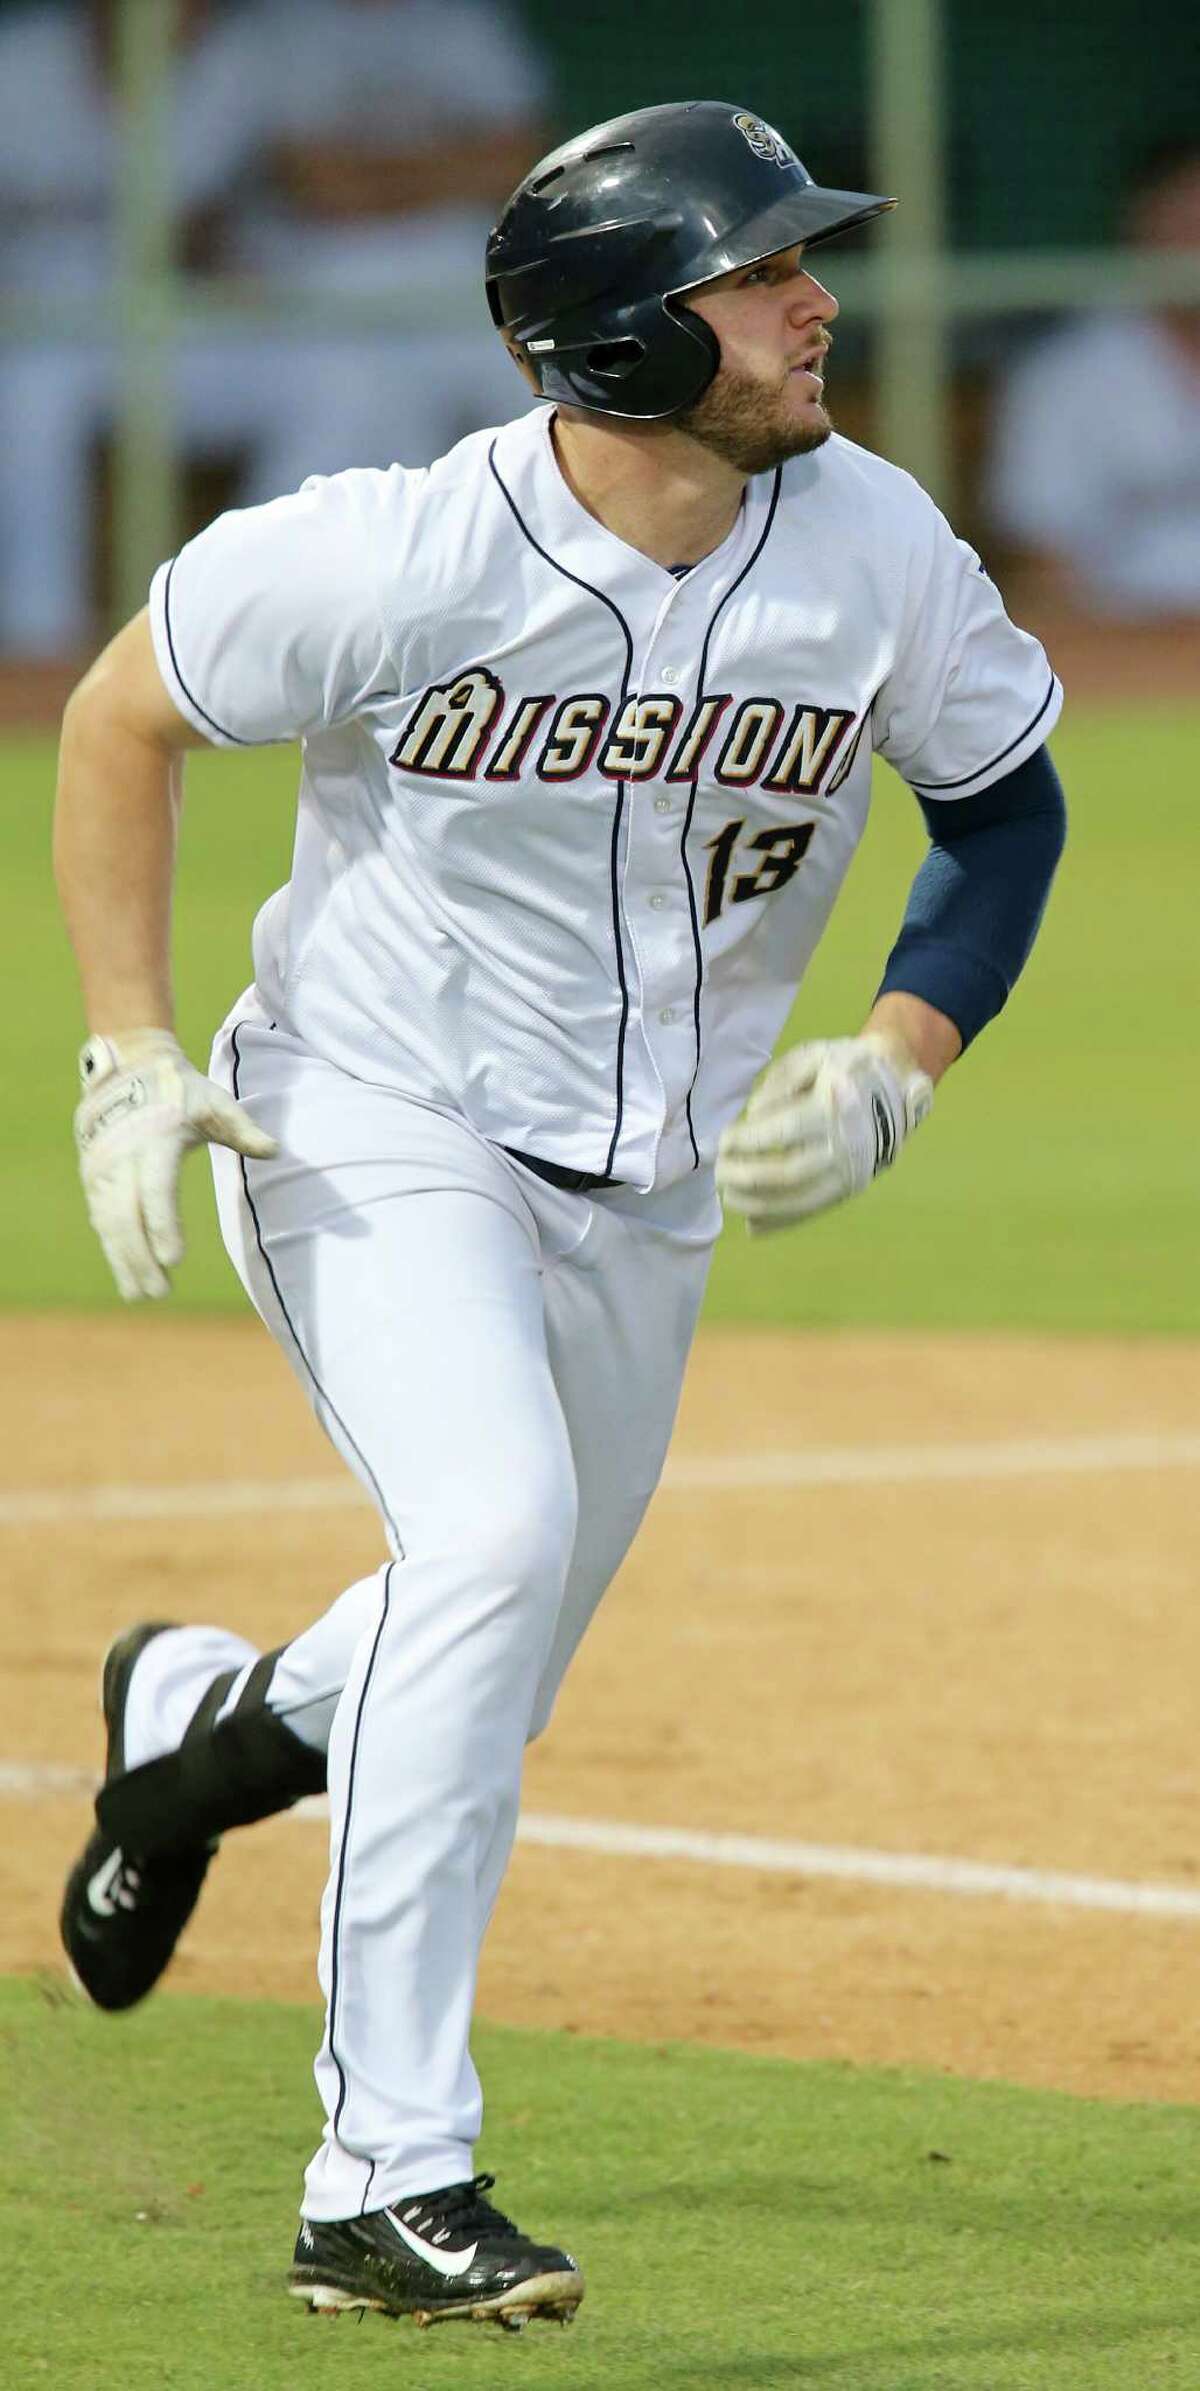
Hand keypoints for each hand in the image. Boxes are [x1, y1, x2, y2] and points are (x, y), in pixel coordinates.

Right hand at [73, 1029, 276, 1300]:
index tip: (174, 1259)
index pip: (157, 1190)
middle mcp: (122, 1157)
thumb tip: (276, 1150)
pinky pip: (102, 1219)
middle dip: (140, 1258)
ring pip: (109, 1223)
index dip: (163, 1225)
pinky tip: (128, 1276)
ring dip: (124, 1261)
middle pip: (126, 1216)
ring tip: (142, 1295)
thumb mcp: (214, 1103)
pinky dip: (113, 1248)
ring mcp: (103, 1168)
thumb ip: (243, 1129)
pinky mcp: (94, 1176)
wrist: (128, 1068)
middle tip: (160, 1293)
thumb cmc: (181, 1091)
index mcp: (155, 1140)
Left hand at [716, 1032, 932, 1232]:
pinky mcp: (849, 1189)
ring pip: (799, 1200)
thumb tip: (754, 1116)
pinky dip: (781, 1221)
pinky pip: (813, 1212)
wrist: (895, 1088)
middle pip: (788, 1173)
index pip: (784, 1132)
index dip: (748, 1140)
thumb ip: (781, 1080)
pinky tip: (752, 1224)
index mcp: (834, 1108)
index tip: (724, 1141)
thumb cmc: (845, 1066)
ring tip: (727, 1197)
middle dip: (746, 1177)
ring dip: (757, 1205)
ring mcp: (849, 1173)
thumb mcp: (814, 1055)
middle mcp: (844, 1146)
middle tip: (718, 1172)